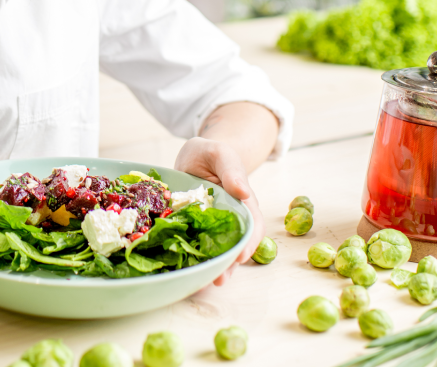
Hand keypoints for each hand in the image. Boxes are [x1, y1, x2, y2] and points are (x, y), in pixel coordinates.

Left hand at [174, 136, 264, 286]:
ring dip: (212, 267)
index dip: (248, 243)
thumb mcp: (221, 154)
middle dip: (229, 264)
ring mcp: (211, 226)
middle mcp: (230, 218)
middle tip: (218, 279)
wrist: (196, 155)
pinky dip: (191, 257)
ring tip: (202, 283)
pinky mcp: (193, 228)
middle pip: (235, 245)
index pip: (252, 226)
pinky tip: (183, 270)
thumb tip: (243, 192)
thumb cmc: (212, 153)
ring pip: (216, 250)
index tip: (240, 257)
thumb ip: (231, 171)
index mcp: (243, 202)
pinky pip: (194, 244)